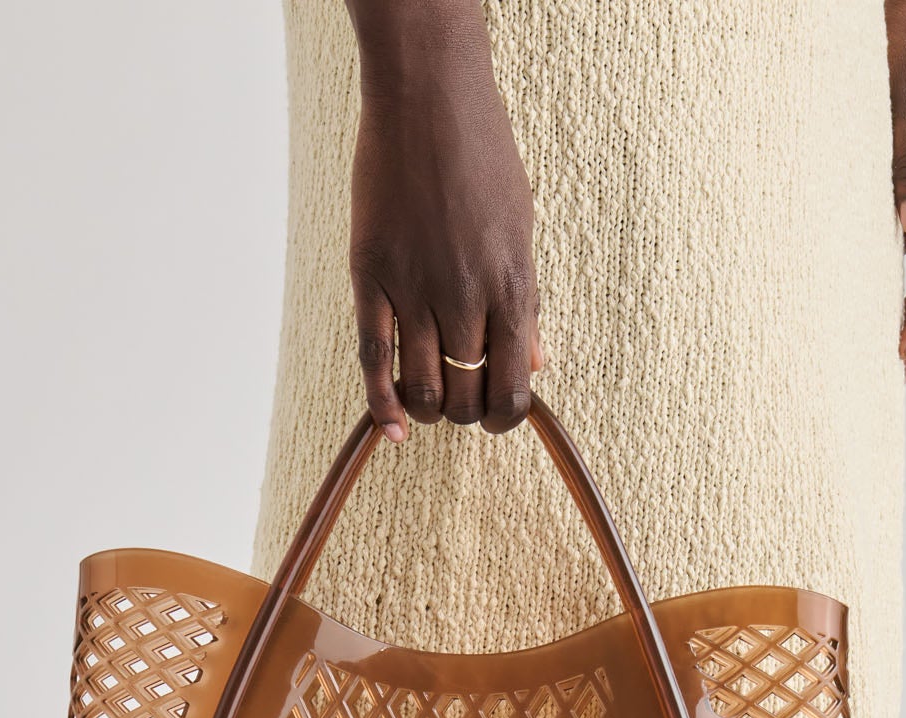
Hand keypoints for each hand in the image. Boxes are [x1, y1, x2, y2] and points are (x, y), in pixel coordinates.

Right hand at [346, 0, 542, 437]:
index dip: (505, 417)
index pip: (513, 387)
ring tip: (428, 399)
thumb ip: (526, 302)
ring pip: (424, 387)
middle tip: (459, 399)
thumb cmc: (483, 156)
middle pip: (467, 394)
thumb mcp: (522, 228)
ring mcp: (415, 287)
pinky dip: (383, 404)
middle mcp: (466, 295)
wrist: (427, 98)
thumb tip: (535, 364)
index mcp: (513, 285)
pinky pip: (374, 359)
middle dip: (466, 413)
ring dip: (429, 408)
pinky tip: (393, 430)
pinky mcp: (370, 276)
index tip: (496, 415)